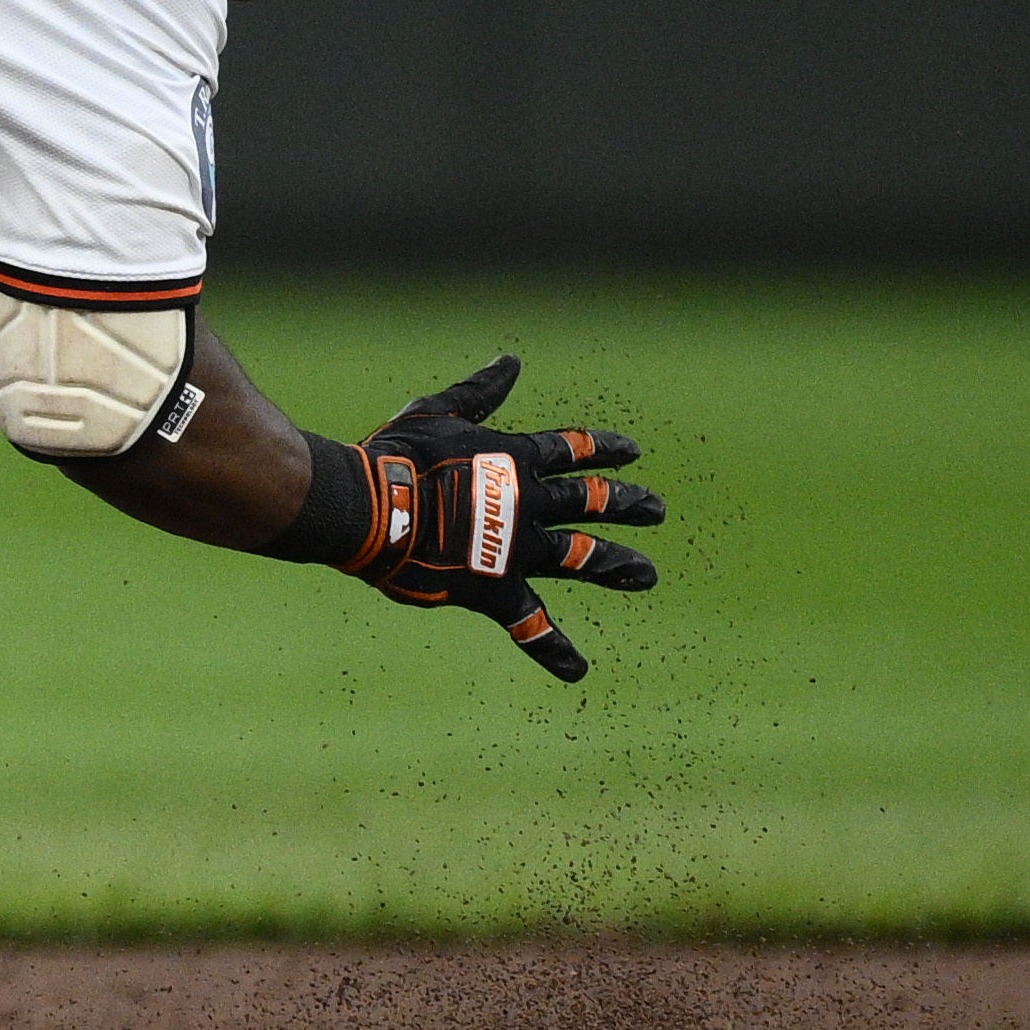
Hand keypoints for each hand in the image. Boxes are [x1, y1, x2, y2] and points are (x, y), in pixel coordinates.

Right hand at [339, 355, 661, 679]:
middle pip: (591, 501)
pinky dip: (552, 648)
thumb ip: (480, 392)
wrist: (374, 508)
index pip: (572, 450)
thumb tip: (512, 360)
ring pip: (583, 557)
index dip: (604, 449)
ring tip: (646, 574)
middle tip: (656, 509)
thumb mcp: (438, 411)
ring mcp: (519, 550)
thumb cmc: (398, 455)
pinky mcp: (499, 590)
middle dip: (627, 504)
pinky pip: (532, 625)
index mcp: (515, 460)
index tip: (632, 451)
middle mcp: (529, 504)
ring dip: (617, 566)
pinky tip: (577, 669)